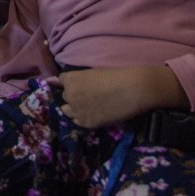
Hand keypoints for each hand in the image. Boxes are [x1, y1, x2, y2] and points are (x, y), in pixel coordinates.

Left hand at [57, 67, 188, 128]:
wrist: (132, 90)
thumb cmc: (116, 76)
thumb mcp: (93, 73)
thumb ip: (80, 79)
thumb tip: (75, 84)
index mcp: (71, 79)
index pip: (61, 81)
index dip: (71, 82)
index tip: (78, 85)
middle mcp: (69, 95)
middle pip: (65, 96)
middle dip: (73, 95)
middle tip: (86, 96)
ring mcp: (77, 110)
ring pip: (67, 110)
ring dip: (74, 108)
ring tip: (87, 107)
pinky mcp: (86, 122)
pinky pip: (77, 121)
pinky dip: (82, 118)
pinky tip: (92, 114)